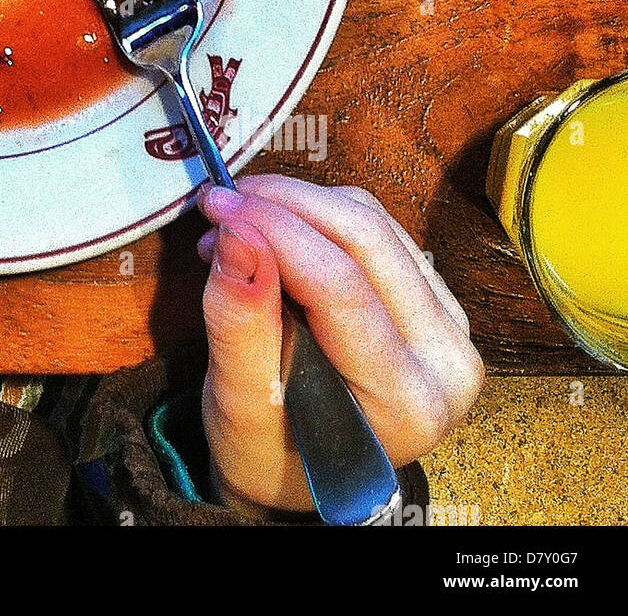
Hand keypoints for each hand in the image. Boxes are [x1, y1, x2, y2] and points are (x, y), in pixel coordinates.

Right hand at [194, 174, 484, 516]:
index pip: (341, 285)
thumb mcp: (238, 402)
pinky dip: (316, 215)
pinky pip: (379, 229)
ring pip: (374, 223)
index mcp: (406, 400)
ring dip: (296, 205)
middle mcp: (447, 360)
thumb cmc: (266, 447)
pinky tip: (270, 232)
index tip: (217, 206)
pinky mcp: (436, 301)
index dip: (275, 231)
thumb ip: (239, 322)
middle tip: (220, 200)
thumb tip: (236, 234)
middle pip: (367, 239)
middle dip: (285, 203)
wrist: (300, 468)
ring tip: (235, 225)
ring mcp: (451, 326)